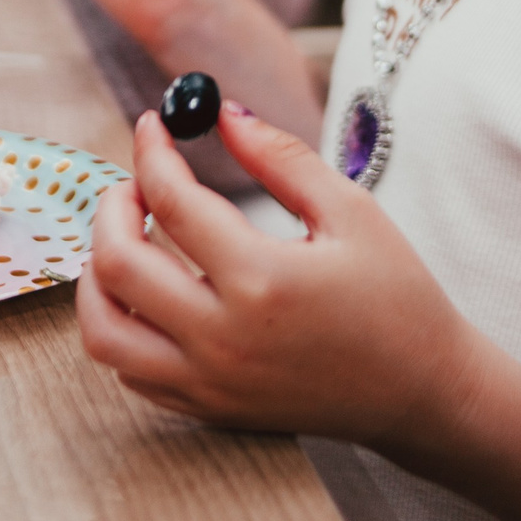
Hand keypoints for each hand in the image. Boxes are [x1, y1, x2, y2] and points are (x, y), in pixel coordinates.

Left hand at [76, 102, 480, 447]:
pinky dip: (120, 325)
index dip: (152, 151)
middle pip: (117, 263)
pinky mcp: (208, 408)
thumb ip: (281, 157)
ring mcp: (209, 381)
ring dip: (98, 274)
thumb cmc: (396, 297)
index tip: (151, 124)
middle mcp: (223, 338)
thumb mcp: (351, 212)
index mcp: (262, 280)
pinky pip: (129, 370)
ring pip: (105, 329)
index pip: (172, 200)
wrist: (422, 391)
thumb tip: (223, 112)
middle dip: (112, 207)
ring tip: (127, 239)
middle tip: (137, 183)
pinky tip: (148, 293)